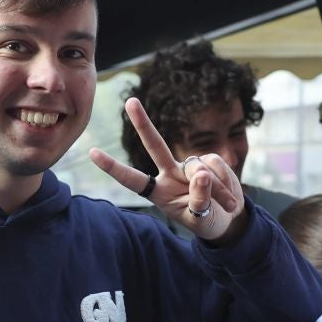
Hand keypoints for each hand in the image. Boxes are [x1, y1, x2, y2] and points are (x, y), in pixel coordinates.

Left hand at [90, 98, 246, 242]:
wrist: (229, 218)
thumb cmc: (206, 221)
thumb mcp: (200, 218)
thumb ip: (199, 199)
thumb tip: (201, 173)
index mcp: (158, 192)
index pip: (132, 179)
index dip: (113, 167)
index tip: (92, 153)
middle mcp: (169, 174)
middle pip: (155, 145)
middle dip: (143, 123)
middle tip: (130, 101)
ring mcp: (189, 165)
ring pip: (199, 168)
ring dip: (216, 189)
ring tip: (225, 205)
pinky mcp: (209, 160)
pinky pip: (216, 165)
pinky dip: (225, 183)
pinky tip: (229, 197)